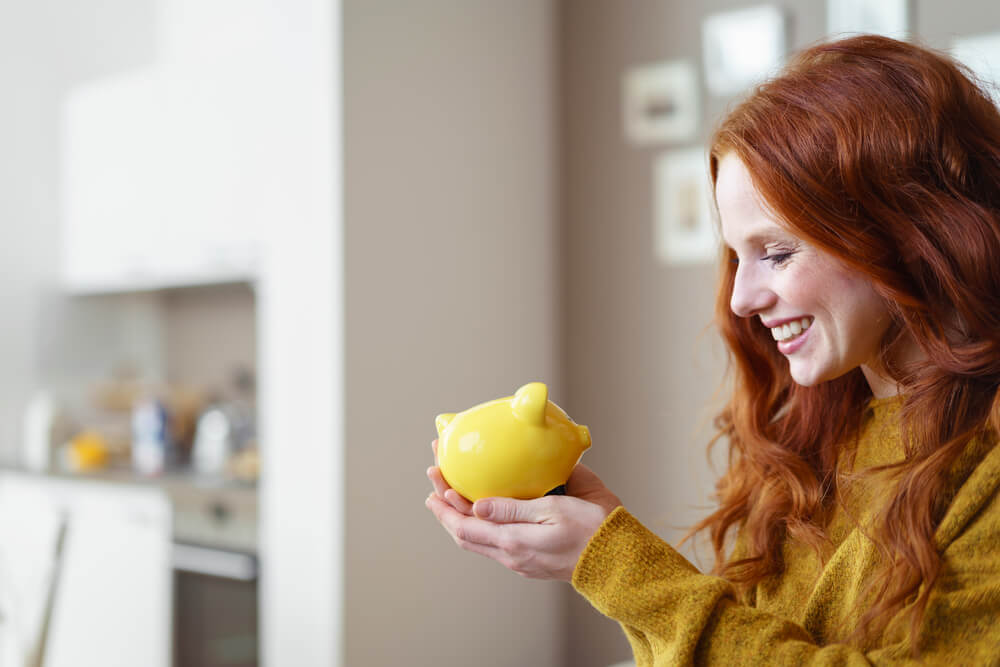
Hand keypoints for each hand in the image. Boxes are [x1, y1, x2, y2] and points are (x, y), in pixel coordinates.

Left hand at [425, 447, 621, 581]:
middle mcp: (512, 555)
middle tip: (435, 481)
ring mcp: (520, 560)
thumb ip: (513, 509)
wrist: (617, 560)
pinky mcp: (530, 560)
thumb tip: (478, 506)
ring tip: (450, 496)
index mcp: (514, 542)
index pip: (464, 527)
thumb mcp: (553, 509)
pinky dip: (478, 526)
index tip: (434, 484)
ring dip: (459, 517)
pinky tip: (480, 512)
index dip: (444, 507)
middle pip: (464, 535)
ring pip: (477, 541)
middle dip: (445, 508)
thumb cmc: (593, 530)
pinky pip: (493, 544)